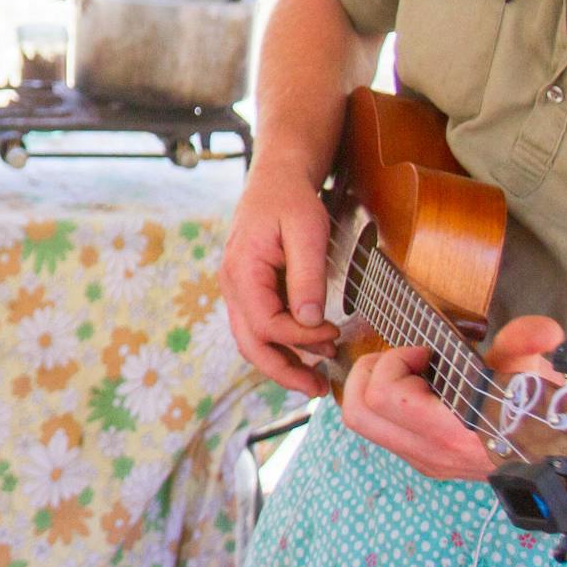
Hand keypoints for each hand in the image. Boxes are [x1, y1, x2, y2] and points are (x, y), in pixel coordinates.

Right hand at [218, 162, 338, 398]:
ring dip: (282, 363)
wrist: (277, 177)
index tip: (333, 331)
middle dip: (283, 371)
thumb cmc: (292, 199)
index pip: (266, 324)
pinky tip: (307, 352)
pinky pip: (259, 327)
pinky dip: (280, 346)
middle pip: (250, 344)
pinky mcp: (249, 290)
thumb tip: (309, 320)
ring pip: (252, 340)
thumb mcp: (307, 230)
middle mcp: (232, 285)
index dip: (301, 337)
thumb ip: (307, 275)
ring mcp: (237, 289)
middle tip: (318, 389)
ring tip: (315, 379)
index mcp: (242, 270)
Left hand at [338, 314, 565, 479]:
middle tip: (402, 358)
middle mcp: (428, 452)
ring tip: (408, 371)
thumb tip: (545, 331)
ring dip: (374, 386)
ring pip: (363, 423)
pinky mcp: (422, 459)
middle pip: (357, 413)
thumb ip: (527, 345)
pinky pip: (381, 429)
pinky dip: (386, 402)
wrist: (553, 457)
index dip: (395, 362)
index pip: (384, 396)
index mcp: (451, 433)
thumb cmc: (540, 415)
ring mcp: (422, 459)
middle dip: (369, 372)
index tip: (425, 351)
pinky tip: (420, 387)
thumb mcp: (531, 373)